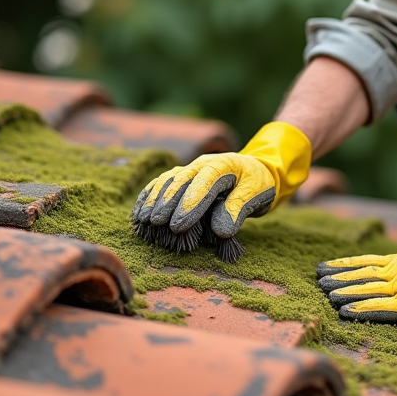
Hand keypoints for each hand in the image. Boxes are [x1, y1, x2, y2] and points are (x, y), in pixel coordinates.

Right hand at [132, 121, 311, 245]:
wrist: (255, 170)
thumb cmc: (257, 183)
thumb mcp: (256, 193)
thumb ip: (239, 209)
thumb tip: (221, 231)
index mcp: (223, 164)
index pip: (204, 182)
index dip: (190, 203)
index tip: (178, 225)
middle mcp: (202, 164)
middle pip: (181, 181)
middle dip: (167, 203)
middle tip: (157, 224)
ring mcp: (190, 169)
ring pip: (167, 181)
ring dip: (154, 200)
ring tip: (144, 220)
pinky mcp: (182, 177)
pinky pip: (162, 184)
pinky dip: (149, 196)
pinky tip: (139, 212)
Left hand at [316, 231, 396, 328]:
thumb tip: (380, 274)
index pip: (363, 261)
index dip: (341, 264)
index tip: (323, 266)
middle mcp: (396, 272)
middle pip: (360, 274)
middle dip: (337, 277)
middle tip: (317, 279)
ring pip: (365, 289)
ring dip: (343, 292)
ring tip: (325, 295)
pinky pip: (379, 308)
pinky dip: (360, 310)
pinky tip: (345, 312)